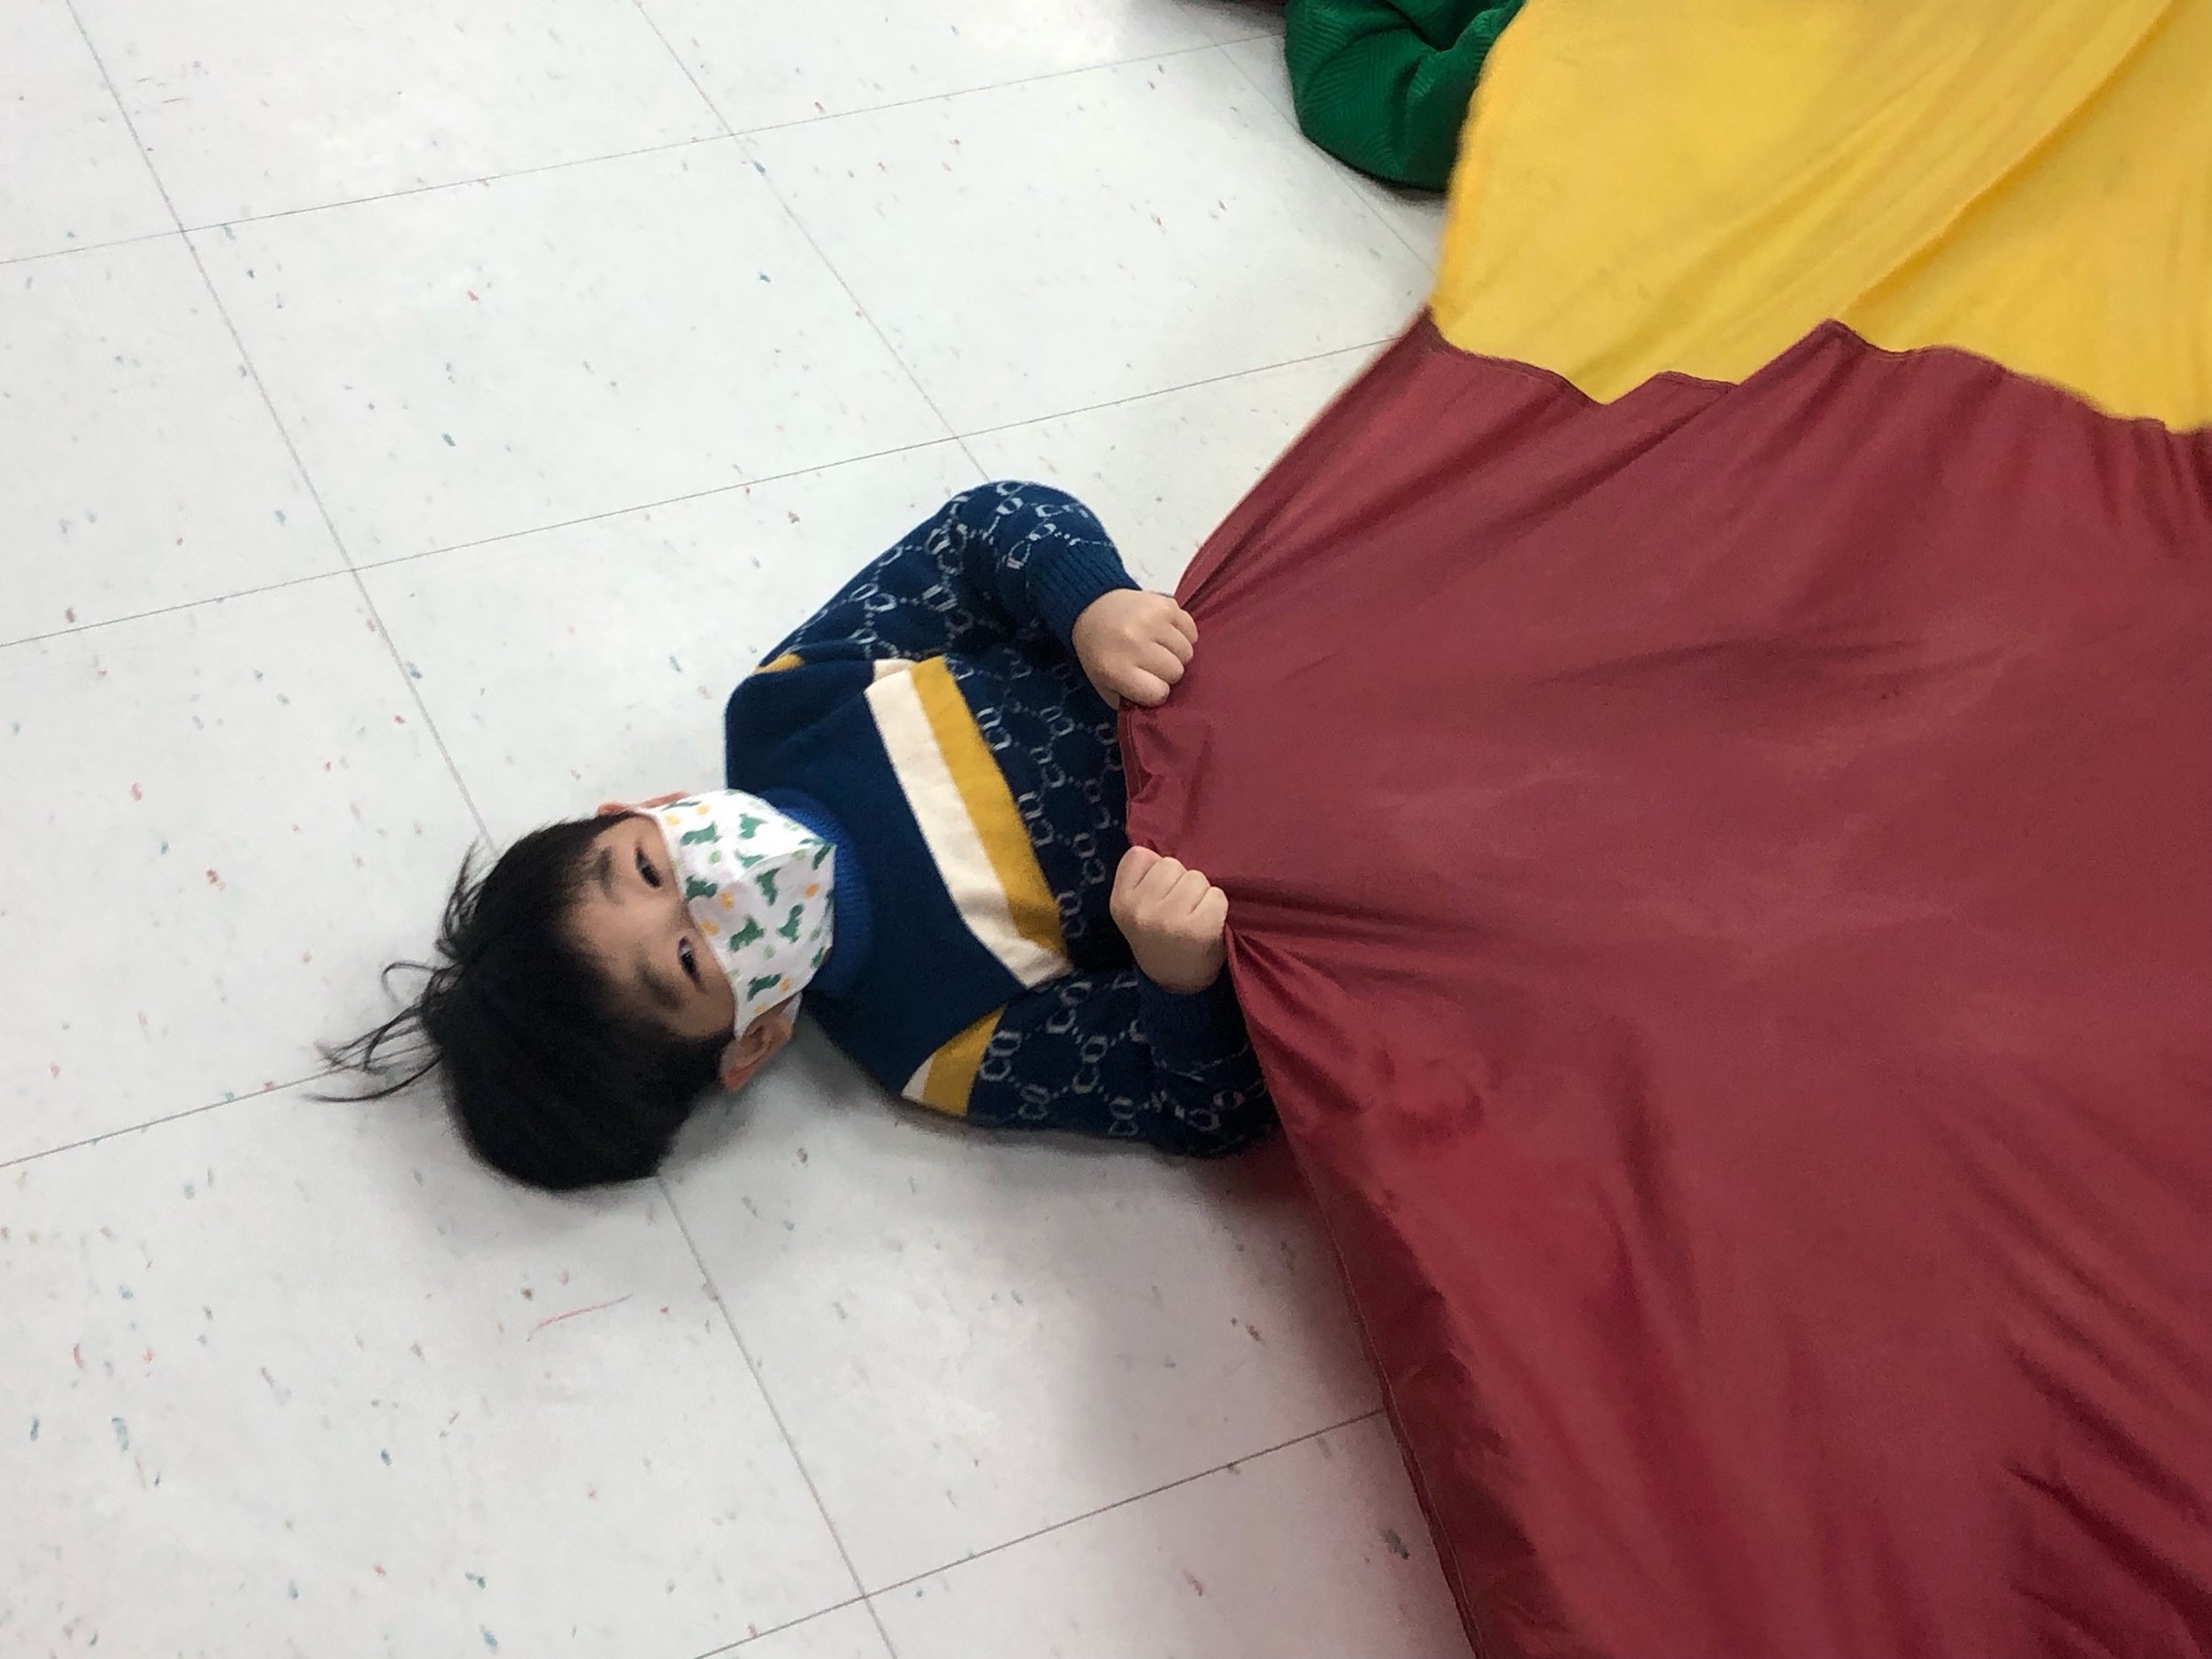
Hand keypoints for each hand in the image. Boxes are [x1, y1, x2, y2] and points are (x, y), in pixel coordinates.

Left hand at [1071, 589, 1196, 708]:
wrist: (1093, 607)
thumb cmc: (1100, 652)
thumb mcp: (1103, 685)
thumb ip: (1129, 700)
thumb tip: (1160, 707)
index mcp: (1116, 668)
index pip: (1158, 693)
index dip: (1155, 691)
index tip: (1147, 684)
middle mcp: (1134, 642)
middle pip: (1175, 672)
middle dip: (1166, 672)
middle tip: (1152, 664)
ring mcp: (1151, 620)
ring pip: (1187, 652)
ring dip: (1176, 654)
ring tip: (1159, 648)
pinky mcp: (1165, 604)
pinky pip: (1191, 630)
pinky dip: (1183, 635)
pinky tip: (1166, 634)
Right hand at [1111, 847, 1228, 993]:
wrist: (1176, 983)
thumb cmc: (1160, 935)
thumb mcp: (1135, 907)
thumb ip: (1141, 876)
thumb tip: (1158, 848)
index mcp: (1120, 902)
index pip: (1139, 855)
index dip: (1155, 870)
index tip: (1157, 894)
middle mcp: (1140, 911)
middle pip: (1171, 864)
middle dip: (1180, 881)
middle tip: (1179, 909)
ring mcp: (1168, 920)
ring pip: (1196, 877)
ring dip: (1201, 894)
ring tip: (1194, 916)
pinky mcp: (1198, 929)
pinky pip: (1216, 896)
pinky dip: (1217, 907)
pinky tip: (1208, 924)